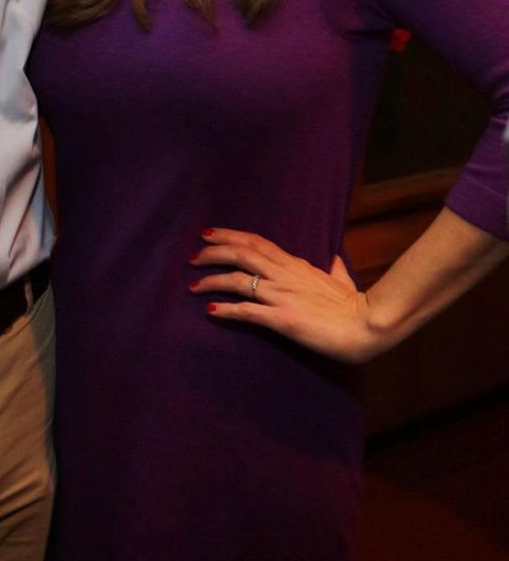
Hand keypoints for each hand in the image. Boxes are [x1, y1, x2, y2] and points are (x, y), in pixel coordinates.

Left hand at [188, 227, 380, 363]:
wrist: (366, 326)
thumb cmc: (354, 305)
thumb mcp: (341, 279)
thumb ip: (334, 267)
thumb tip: (335, 256)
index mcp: (295, 264)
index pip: (256, 242)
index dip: (230, 236)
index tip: (208, 234)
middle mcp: (284, 275)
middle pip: (241, 254)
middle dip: (212, 253)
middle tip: (192, 257)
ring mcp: (282, 295)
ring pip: (239, 280)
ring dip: (212, 280)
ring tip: (193, 285)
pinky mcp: (283, 319)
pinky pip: (248, 311)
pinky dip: (227, 309)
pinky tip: (212, 310)